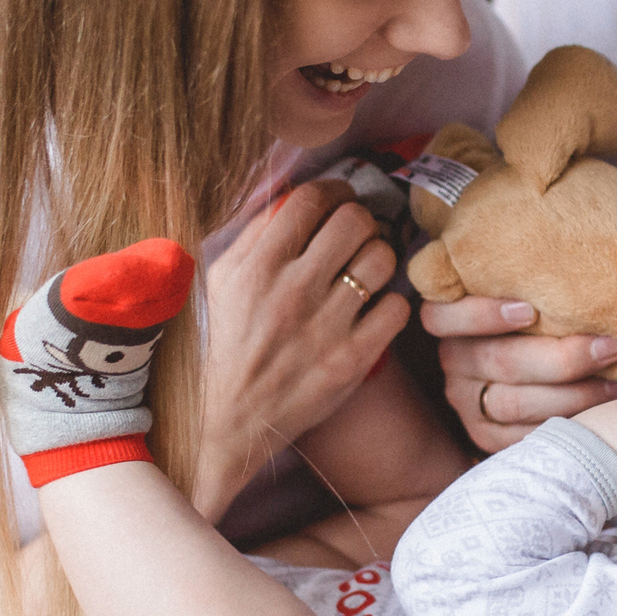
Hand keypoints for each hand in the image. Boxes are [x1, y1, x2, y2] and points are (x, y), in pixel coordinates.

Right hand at [195, 179, 404, 518]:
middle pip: (355, 220)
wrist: (222, 424)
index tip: (336, 200)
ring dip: (380, 257)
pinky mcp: (351, 360)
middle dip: (361, 220)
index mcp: (256, 265)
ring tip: (366, 270)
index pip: (311, 198)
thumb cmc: (219, 347)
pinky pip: (397, 308)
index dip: (332, 191)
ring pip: (382, 258)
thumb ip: (253, 237)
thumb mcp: (219, 282)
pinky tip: (373, 310)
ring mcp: (325, 326)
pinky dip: (391, 303)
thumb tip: (291, 198)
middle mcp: (293, 290)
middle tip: (356, 234)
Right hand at [421, 296, 616, 451]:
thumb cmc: (549, 310)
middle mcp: (454, 362)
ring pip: (515, 403)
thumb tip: (579, 239)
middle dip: (562, 358)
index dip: (482, 314)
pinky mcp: (486, 434)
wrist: (556, 368)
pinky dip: (566, 423)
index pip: (441, 318)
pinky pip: (524, 436)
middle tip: (610, 348)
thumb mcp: (533, 289)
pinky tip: (601, 412)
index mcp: (452, 321)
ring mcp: (468, 402)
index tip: (531, 310)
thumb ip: (532, 277)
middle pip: (499, 362)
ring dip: (573, 395)